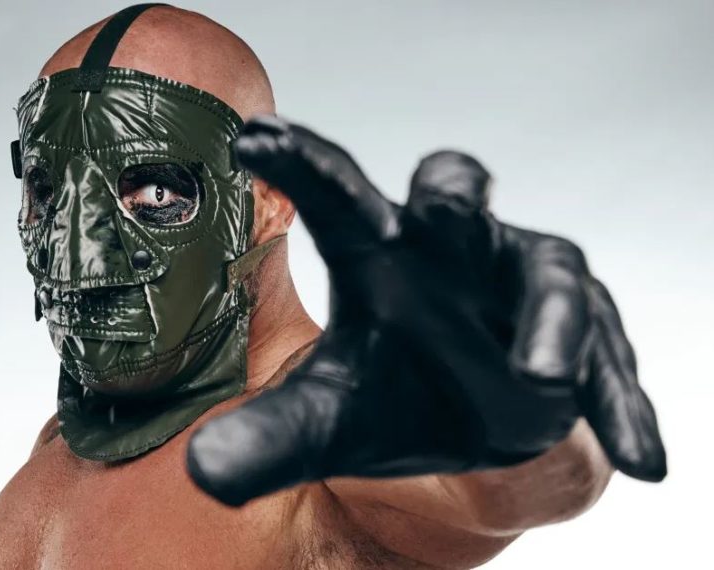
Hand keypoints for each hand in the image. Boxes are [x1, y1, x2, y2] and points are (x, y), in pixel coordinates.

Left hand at [186, 116, 666, 506]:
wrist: (472, 432)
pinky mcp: (587, 344)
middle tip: (447, 201)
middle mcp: (455, 257)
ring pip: (551, 278)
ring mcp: (526, 293)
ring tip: (538, 377)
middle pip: (455, 201)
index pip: (336, 197)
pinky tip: (641, 459)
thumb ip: (268, 436)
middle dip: (455, 195)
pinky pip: (611, 371)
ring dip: (552, 320)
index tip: (253, 136)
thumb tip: (202, 469)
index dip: (301, 165)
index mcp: (381, 256)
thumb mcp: (326, 418)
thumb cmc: (392, 394)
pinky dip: (622, 410)